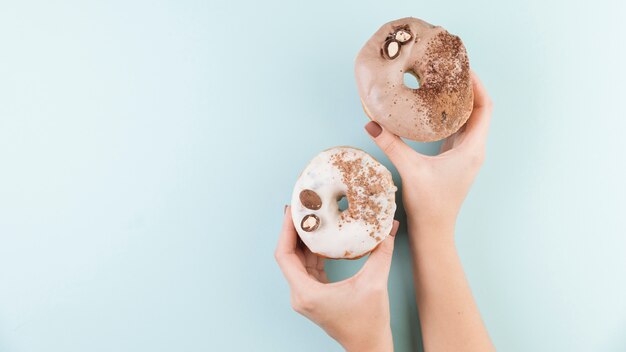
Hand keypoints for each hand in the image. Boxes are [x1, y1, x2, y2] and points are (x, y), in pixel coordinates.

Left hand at [275, 206, 399, 351]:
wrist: (369, 347)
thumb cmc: (369, 323)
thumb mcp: (375, 283)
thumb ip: (381, 252)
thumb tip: (389, 226)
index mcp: (307, 293)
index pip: (285, 255)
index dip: (286, 230)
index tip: (292, 210)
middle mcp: (301, 294)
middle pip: (288, 255)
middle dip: (292, 230)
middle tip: (300, 207)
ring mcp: (306, 295)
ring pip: (296, 261)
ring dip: (301, 240)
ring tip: (309, 217)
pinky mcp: (314, 295)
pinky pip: (307, 268)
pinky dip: (311, 251)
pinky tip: (320, 237)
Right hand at [365, 71, 492, 237]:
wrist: (434, 230)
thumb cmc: (429, 205)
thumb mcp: (410, 170)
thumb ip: (391, 144)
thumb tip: (371, 123)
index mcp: (472, 149)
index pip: (485, 108)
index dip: (478, 85)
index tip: (464, 68)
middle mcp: (474, 149)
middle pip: (479, 110)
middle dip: (468, 88)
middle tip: (450, 69)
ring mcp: (466, 154)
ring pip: (470, 119)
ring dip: (460, 101)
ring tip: (443, 82)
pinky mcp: (456, 159)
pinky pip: (458, 130)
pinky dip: (451, 115)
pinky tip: (435, 108)